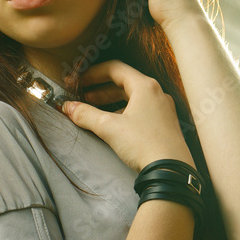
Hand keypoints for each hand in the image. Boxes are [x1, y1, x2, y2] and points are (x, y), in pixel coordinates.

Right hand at [62, 60, 195, 172]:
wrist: (171, 170)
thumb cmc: (144, 144)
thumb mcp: (109, 127)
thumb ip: (86, 115)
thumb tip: (69, 107)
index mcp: (145, 87)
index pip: (116, 69)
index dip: (93, 73)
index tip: (79, 81)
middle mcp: (157, 94)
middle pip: (125, 83)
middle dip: (101, 89)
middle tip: (83, 97)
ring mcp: (163, 109)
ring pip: (133, 98)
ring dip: (112, 101)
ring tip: (95, 111)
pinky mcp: (165, 124)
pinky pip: (142, 110)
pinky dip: (125, 112)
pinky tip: (114, 124)